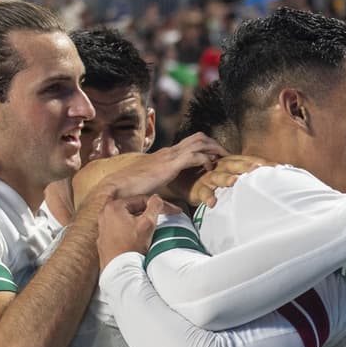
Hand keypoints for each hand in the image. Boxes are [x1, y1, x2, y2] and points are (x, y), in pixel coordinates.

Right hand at [77, 135, 227, 202]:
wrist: (117, 186)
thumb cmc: (132, 189)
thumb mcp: (154, 189)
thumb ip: (167, 194)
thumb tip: (176, 209)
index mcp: (167, 156)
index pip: (192, 143)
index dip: (208, 147)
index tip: (219, 157)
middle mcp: (169, 152)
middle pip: (199, 137)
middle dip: (216, 144)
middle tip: (228, 156)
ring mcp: (169, 156)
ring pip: (199, 142)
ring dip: (215, 149)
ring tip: (225, 160)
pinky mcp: (169, 165)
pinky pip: (192, 156)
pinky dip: (205, 160)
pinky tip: (211, 168)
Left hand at [97, 195, 181, 270]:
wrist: (120, 271)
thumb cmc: (132, 247)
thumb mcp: (148, 224)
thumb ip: (155, 206)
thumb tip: (157, 198)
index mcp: (114, 207)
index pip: (142, 200)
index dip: (160, 205)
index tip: (174, 211)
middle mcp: (104, 214)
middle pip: (133, 208)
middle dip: (149, 212)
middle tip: (163, 217)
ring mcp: (102, 228)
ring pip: (126, 219)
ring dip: (139, 221)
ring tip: (151, 226)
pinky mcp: (104, 240)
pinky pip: (119, 230)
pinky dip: (130, 230)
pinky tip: (137, 237)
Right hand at [187, 155, 273, 207]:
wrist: (185, 182)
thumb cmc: (213, 180)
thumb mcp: (230, 175)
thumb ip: (246, 176)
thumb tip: (270, 181)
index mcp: (231, 163)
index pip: (249, 160)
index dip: (262, 162)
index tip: (278, 167)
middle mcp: (221, 167)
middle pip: (235, 164)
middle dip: (247, 165)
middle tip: (259, 167)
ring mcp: (209, 177)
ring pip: (218, 176)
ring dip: (227, 178)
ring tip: (235, 181)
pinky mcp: (199, 189)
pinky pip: (203, 193)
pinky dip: (208, 197)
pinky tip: (212, 203)